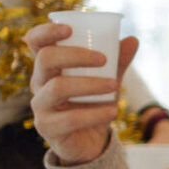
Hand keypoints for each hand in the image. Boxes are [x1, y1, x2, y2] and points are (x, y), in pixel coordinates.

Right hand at [26, 22, 138, 164]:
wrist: (89, 140)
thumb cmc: (93, 103)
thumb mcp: (107, 79)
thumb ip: (117, 61)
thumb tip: (133, 40)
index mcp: (49, 66)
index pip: (35, 42)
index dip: (46, 32)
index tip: (68, 29)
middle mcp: (39, 82)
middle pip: (46, 59)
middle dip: (76, 55)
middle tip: (104, 59)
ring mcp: (40, 105)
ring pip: (57, 87)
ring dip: (90, 84)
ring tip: (116, 86)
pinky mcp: (47, 127)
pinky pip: (69, 118)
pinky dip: (94, 113)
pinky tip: (113, 111)